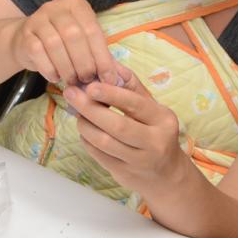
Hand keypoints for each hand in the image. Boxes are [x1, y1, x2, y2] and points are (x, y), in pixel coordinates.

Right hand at [9, 0, 118, 87]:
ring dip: (67, 68)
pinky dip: (50, 69)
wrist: (26, 39)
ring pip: (55, 44)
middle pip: (73, 35)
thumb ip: (98, 54)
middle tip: (88, 80)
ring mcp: (37, 18)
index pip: (92, 30)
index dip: (102, 57)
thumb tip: (115, 78)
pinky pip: (37, 52)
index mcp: (75, 4)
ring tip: (73, 81)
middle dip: (84, 63)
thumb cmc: (63, 42)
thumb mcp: (83, 40)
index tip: (109, 78)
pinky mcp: (24, 33)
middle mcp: (55, 6)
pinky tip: (56, 77)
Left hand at [65, 68, 188, 198]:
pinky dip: (87, 141)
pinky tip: (85, 130)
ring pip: (105, 142)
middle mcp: (155, 142)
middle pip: (118, 126)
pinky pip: (99, 155)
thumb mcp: (151, 107)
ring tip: (77, 113)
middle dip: (90, 108)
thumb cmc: (155, 131)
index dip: (111, 94)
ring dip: (85, 125)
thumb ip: (130, 85)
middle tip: (70, 93)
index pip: (135, 104)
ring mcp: (140, 161)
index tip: (90, 85)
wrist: (167, 175)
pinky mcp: (125, 174)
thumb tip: (108, 62)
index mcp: (163, 119)